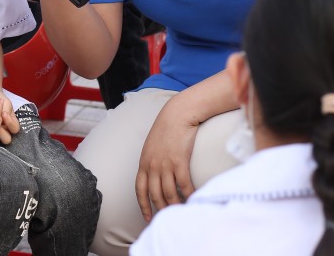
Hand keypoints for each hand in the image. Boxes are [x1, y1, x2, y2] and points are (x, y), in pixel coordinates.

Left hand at [135, 98, 199, 221]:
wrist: (177, 115)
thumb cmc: (167, 129)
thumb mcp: (152, 146)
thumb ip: (152, 162)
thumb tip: (155, 176)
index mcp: (143, 163)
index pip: (139, 190)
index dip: (144, 206)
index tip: (148, 218)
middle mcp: (152, 166)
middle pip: (155, 195)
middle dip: (161, 209)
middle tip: (168, 219)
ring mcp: (165, 165)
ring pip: (169, 193)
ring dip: (176, 205)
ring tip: (182, 212)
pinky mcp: (179, 162)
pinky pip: (184, 185)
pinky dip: (189, 195)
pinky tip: (193, 200)